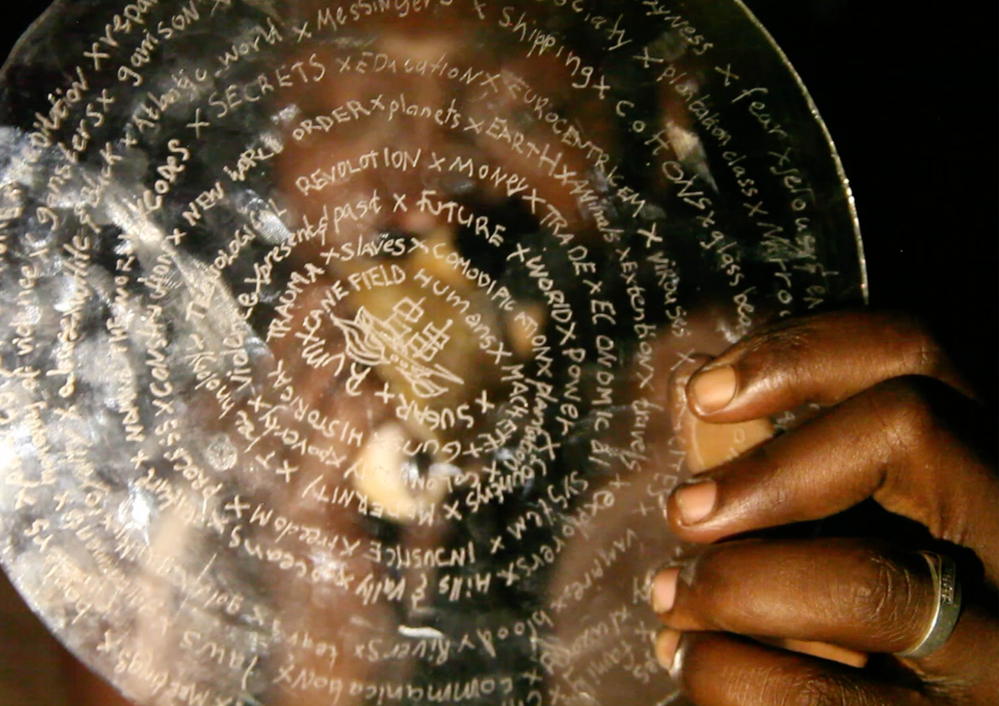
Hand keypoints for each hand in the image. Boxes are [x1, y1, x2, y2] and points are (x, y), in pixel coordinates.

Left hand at [649, 310, 997, 704]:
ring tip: (672, 599)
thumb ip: (795, 472)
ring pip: (868, 579)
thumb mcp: (845, 525)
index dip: (800, 351)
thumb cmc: (845, 618)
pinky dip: (729, 674)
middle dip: (768, 471)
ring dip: (735, 586)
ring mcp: (995, 641)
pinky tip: (693, 665)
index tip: (703, 394)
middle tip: (683, 513)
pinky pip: (820, 695)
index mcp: (969, 466)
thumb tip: (691, 408)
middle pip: (908, 431)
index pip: (910, 351)